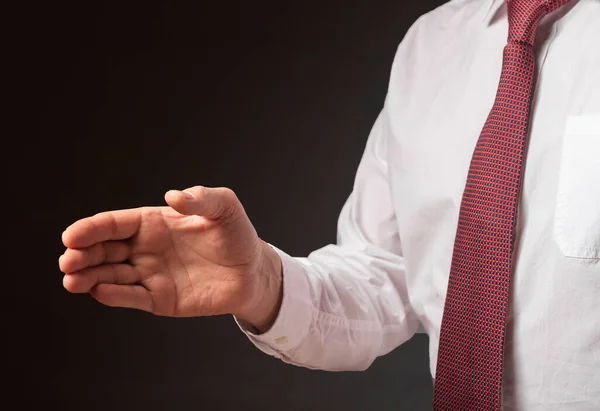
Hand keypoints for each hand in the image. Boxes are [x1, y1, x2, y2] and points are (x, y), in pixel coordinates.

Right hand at [59, 186, 282, 330]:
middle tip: (68, 260)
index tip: (73, 235)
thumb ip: (202, 198)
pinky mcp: (159, 299)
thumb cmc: (237, 235)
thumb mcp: (225, 208)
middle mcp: (146, 248)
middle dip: (82, 254)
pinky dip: (113, 295)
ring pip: (110, 275)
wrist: (252, 271)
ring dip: (89, 277)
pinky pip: (131, 297)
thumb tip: (174, 195)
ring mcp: (150, 274)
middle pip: (104, 250)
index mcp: (154, 222)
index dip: (92, 228)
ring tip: (72, 280)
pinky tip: (99, 291)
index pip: (115, 224)